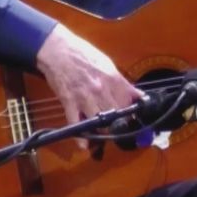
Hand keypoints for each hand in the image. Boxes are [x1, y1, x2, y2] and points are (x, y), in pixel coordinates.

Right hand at [35, 24, 142, 147]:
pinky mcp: (69, 103)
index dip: (131, 112)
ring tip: (104, 132)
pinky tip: (85, 146)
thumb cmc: (83, 54)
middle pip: (116, 115)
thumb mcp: (107, 64)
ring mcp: (85, 98)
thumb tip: (137, 95)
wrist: (58, 50)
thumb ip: (122, 82)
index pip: (128, 102)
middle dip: (119, 123)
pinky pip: (76, 124)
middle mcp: (101, 90)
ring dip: (103, 130)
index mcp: (112, 78)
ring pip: (99, 122)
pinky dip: (81, 138)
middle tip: (119, 127)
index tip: (132, 118)